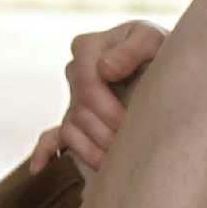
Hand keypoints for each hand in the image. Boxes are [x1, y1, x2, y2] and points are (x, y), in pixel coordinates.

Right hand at [29, 20, 166, 174]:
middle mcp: (75, 71)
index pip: (88, 86)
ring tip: (116, 161)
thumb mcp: (153, 39)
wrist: (168, 67)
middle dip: (106, 132)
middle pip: (81, 111)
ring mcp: (74, 97)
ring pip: (72, 130)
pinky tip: (39, 168)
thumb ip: (133, 47)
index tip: (130, 121)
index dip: (108, 109)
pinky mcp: (76, 119)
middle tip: (130, 145)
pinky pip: (52, 137)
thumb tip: (105, 69)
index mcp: (88, 48)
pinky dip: (44, 152)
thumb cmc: (161, 50)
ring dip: (92, 149)